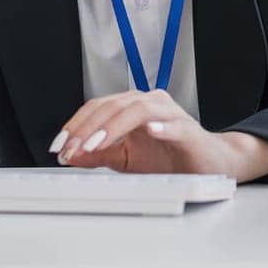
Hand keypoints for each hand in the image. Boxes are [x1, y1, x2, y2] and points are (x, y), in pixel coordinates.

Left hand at [52, 88, 267, 182]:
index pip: (97, 108)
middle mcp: (149, 103)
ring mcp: (170, 113)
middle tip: (71, 149)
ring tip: (95, 144)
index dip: (75, 125)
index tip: (59, 146)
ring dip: (113, 127)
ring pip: (137, 109)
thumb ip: (99, 154)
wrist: (209, 165)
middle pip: (112, 106)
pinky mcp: (188, 129)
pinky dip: (161, 126)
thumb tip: (71, 154)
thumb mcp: (126, 159)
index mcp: (132, 107)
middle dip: (87, 129)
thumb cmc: (169, 158)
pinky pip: (173, 124)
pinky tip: (151, 131)